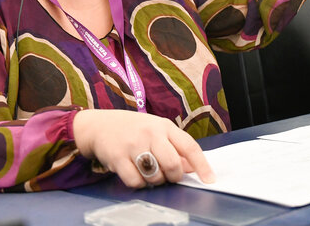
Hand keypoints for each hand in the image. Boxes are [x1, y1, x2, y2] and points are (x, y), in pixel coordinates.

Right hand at [73, 109, 214, 188]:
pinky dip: (138, 183)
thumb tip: (193, 168)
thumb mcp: (157, 132)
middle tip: (168, 176)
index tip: (210, 180)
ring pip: (155, 175)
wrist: (99, 125)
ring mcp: (134, 144)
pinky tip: (134, 173)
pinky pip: (136, 181)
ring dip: (155, 181)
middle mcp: (151, 133)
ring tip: (148, 172)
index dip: (202, 165)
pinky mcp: (118, 157)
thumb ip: (175, 148)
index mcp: (165, 126)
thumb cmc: (134, 130)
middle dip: (174, 176)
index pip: (189, 146)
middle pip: (173, 164)